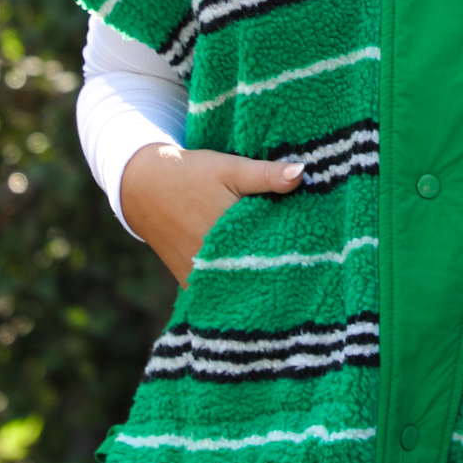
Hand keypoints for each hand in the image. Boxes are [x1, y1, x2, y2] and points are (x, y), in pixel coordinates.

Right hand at [120, 143, 303, 287]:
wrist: (144, 186)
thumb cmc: (191, 174)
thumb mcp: (229, 168)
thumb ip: (265, 174)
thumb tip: (302, 173)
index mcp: (227, 236)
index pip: (273, 253)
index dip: (297, 254)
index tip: (318, 253)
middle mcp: (211, 264)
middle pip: (256, 275)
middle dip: (281, 273)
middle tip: (311, 272)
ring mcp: (198, 278)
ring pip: (238, 289)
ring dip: (259, 284)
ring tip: (290, 282)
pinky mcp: (189, 283)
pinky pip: (219, 294)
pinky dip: (236, 290)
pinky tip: (258, 287)